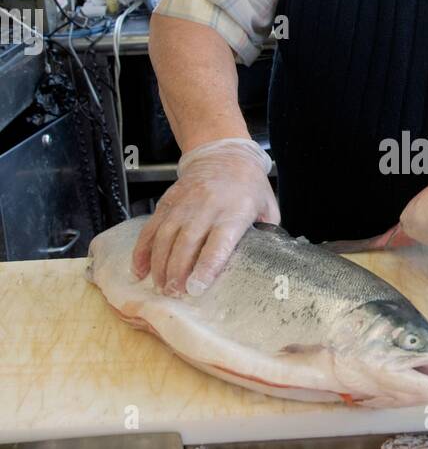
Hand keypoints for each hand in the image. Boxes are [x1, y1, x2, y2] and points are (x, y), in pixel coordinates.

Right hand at [132, 138, 278, 295]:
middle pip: (187, 242)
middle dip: (177, 271)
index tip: (196, 288)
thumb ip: (266, 236)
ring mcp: (184, 203)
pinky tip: (140, 269)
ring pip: (166, 236)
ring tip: (160, 287)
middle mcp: (207, 206)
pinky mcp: (168, 201)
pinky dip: (143, 249)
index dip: (206, 266)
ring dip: (159, 264)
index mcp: (235, 211)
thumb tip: (264, 266)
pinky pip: (152, 227)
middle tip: (174, 294)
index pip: (219, 242)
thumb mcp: (267, 208)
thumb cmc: (249, 187)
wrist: (225, 154)